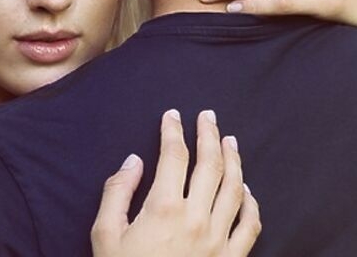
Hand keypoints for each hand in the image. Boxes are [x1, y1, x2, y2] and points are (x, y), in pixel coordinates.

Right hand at [92, 110, 259, 256]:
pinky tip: (247, 190)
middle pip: (210, 165)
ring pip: (234, 189)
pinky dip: (251, 204)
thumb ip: (118, 192)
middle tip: (208, 116)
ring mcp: (218, 240)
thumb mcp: (105, 234)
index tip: (173, 115)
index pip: (174, 155)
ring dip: (233, 160)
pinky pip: (250, 226)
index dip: (174, 130)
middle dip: (208, 134)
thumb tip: (134, 161)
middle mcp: (196, 218)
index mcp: (164, 208)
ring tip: (229, 141)